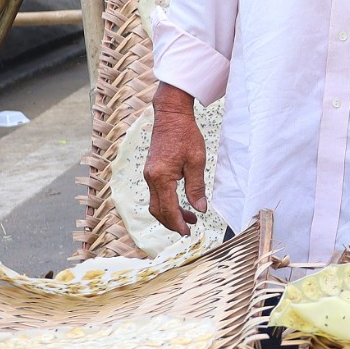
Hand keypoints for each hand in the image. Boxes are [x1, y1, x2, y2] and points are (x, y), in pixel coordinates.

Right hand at [143, 81, 208, 234]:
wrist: (171, 115)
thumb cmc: (185, 135)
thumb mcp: (196, 161)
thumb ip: (196, 187)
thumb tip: (200, 209)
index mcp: (161, 177)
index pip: (168, 209)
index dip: (178, 224)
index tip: (188, 233)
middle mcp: (151, 178)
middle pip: (158, 210)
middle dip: (172, 222)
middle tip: (189, 228)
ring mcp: (149, 174)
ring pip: (156, 203)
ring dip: (170, 213)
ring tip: (189, 216)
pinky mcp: (152, 170)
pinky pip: (156, 193)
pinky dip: (167, 202)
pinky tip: (181, 202)